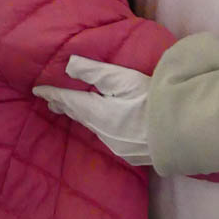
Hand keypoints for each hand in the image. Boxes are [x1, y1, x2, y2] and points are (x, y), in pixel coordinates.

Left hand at [33, 55, 151, 164]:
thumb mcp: (124, 79)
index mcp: (98, 113)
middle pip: (79, 116)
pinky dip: (100, 127)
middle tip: (52, 102)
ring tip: (75, 110)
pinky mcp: (131, 154)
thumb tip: (68, 65)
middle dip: (65, 107)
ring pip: (93, 128)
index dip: (53, 94)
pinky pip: (108, 137)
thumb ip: (95, 72)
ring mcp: (117, 146)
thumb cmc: (152, 100)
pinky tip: (105, 126)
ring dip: (83, 117)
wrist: (180, 133)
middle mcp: (103, 132)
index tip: (38, 90)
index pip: (69, 101)